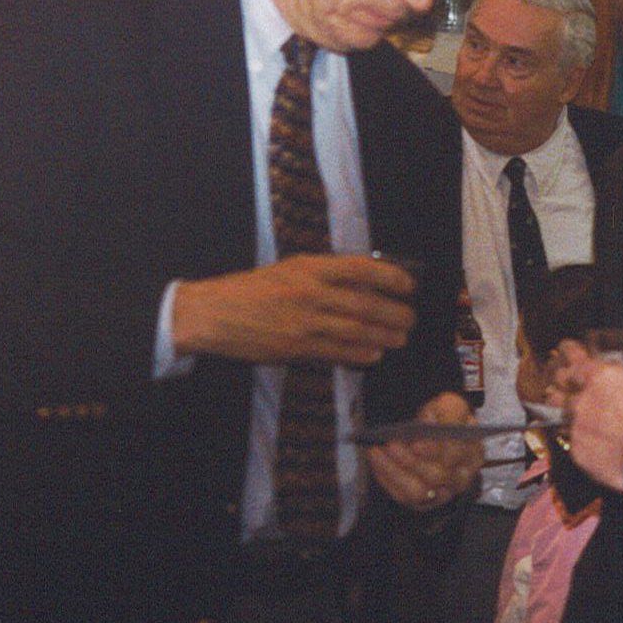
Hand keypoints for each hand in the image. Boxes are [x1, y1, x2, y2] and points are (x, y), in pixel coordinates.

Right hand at [172, 254, 415, 366]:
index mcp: (308, 267)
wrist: (212, 313)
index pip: (360, 269)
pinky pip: (335, 351)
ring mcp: (303, 321)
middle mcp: (309, 292)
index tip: (408, 285)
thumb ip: (322, 275)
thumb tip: (361, 282)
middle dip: (393, 313)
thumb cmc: (251, 289)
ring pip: (355, 329)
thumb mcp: (287, 269)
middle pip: (364, 303)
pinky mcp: (294, 347)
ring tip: (400, 338)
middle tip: (411, 318)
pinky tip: (373, 354)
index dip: (389, 277)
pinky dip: (358, 353)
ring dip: (383, 335)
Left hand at [366, 391, 482, 511]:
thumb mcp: (450, 405)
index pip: (458, 454)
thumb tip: (430, 417)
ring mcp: (442, 493)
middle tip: (391, 444)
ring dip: (395, 471)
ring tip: (378, 452)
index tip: (417, 442)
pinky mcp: (423, 502)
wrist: (432, 433)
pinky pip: (403, 497)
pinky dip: (387, 478)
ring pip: (419, 491)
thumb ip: (446, 409)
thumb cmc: (442, 421)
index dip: (436, 449)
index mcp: (473, 451)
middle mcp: (461, 476)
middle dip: (412, 461)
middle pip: (438, 476)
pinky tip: (377, 461)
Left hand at [560, 345, 622, 491]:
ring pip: (558, 413)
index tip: (567, 349)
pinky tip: (582, 437)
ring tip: (564, 407)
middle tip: (563, 378)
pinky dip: (577, 437)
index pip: (575, 358)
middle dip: (561, 379)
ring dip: (562, 408)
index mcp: (602, 377)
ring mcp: (578, 428)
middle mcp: (583, 400)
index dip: (570, 352)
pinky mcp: (579, 453)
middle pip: (560, 384)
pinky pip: (571, 441)